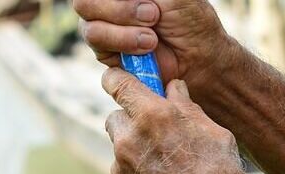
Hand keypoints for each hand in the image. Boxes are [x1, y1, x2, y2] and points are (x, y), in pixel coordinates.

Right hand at [75, 0, 236, 90]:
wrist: (200, 57)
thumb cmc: (189, 18)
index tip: (150, 2)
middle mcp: (108, 5)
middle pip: (84, 2)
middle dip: (120, 9)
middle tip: (153, 15)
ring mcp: (104, 27)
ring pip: (90, 26)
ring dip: (123, 32)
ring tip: (152, 39)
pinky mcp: (106, 53)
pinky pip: (97, 45)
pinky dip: (123, 43)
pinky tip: (147, 49)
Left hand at [102, 69, 249, 173]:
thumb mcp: (216, 135)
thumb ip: (188, 108)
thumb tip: (174, 89)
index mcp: (153, 116)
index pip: (117, 82)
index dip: (118, 78)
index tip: (123, 81)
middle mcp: (129, 139)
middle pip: (114, 117)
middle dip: (130, 121)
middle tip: (155, 133)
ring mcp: (120, 168)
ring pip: (120, 149)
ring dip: (135, 151)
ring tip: (166, 169)